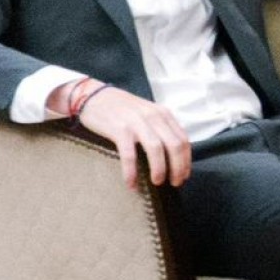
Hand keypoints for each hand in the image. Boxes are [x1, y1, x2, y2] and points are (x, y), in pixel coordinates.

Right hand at [72, 87, 190, 188]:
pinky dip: (132, 172)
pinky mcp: (120, 129)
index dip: (186, 161)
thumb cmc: (121, 109)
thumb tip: (172, 155)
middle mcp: (154, 116)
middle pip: (175, 146)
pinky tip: (131, 183)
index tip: (184, 176)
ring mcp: (137, 122)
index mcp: (163, 114)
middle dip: (178, 168)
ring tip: (157, 183)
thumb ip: (160, 128)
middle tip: (174, 183)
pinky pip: (130, 155)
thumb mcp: (147, 113)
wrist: (93, 95)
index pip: (183, 140)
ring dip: (159, 170)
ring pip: (156, 150)